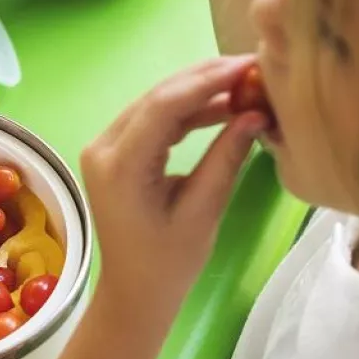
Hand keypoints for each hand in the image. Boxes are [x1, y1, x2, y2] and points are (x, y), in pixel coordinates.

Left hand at [80, 57, 268, 321]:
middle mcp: (103, 148)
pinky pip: (151, 120)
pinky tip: (223, 106)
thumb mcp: (203, 210)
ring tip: (246, 84)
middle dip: (205, 79)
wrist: (134, 290)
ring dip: (198, 92)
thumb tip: (255, 114)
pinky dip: (185, 111)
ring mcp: (104, 149)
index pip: (164, 105)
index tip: (248, 68)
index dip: (208, 81)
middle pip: (157, 97)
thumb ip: (225, 157)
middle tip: (253, 67)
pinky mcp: (114, 153)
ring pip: (154, 104)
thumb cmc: (167, 261)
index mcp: (119, 165)